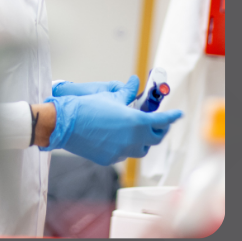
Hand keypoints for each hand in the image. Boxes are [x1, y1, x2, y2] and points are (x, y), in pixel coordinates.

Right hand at [43, 76, 181, 165]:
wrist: (63, 124)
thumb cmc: (87, 108)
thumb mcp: (111, 96)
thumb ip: (127, 92)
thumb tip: (135, 82)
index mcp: (137, 122)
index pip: (163, 121)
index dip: (172, 117)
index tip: (178, 115)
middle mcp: (133, 139)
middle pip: (156, 138)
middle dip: (160, 130)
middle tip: (159, 123)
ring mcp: (121, 151)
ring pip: (142, 149)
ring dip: (145, 141)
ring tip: (140, 131)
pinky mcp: (110, 159)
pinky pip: (125, 155)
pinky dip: (127, 147)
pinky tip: (121, 139)